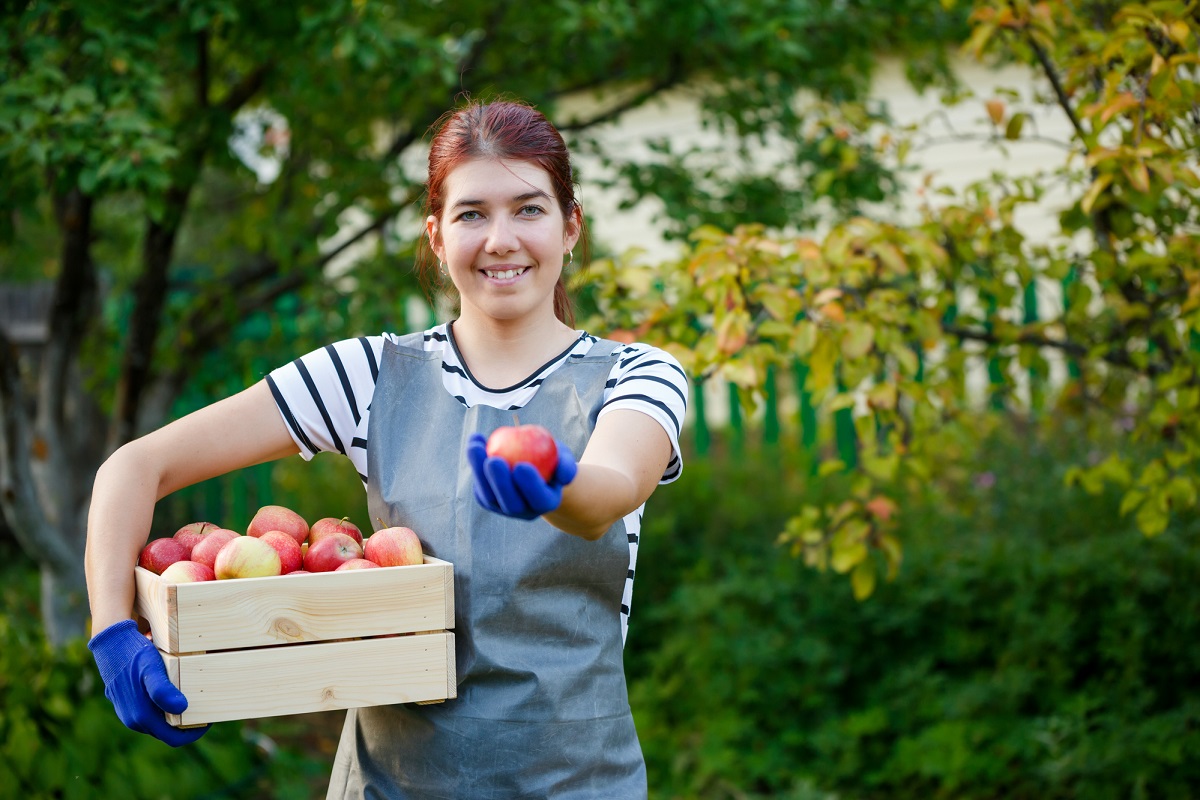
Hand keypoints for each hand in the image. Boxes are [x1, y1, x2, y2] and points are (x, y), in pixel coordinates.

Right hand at [88, 619, 209, 746]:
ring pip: (159, 722)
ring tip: (193, 698)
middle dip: (187, 723)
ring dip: (175, 715)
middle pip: (168, 731)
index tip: (209, 719)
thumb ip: (163, 690)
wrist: (110, 643)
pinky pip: (151, 712)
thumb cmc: (134, 655)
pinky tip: (174, 692)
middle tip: (205, 706)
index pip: (174, 738)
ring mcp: (128, 714)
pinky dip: (164, 707)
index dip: (194, 732)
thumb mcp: (151, 668)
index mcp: (141, 717)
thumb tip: (181, 708)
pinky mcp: (126, 705)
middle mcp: (133, 720)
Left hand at [466, 432, 577, 519]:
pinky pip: (479, 485)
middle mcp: (524, 511)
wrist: (535, 467)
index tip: (521, 465)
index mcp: (546, 503)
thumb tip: (560, 471)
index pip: (538, 498)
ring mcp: (503, 508)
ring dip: (479, 471)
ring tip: (475, 445)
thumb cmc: (553, 458)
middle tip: (493, 459)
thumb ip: (566, 465)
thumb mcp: (564, 457)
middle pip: (510, 503)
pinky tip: (475, 440)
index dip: (530, 485)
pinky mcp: (487, 500)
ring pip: (488, 496)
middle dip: (500, 483)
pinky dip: (474, 463)